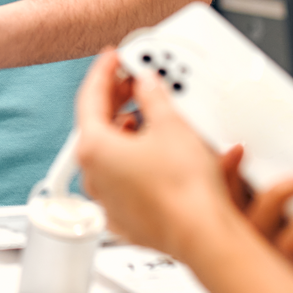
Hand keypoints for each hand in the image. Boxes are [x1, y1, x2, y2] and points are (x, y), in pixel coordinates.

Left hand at [73, 49, 236, 259]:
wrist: (202, 234)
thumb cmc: (184, 188)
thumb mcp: (171, 125)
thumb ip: (152, 96)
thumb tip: (145, 84)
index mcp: (93, 148)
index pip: (90, 97)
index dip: (104, 72)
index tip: (112, 58)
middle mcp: (92, 175)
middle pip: (96, 125)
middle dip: (115, 100)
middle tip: (131, 81)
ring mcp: (107, 199)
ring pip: (108, 154)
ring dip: (124, 130)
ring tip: (147, 114)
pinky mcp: (125, 217)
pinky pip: (121, 179)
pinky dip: (132, 160)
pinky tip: (152, 152)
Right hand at [228, 89, 292, 292]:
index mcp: (290, 205)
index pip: (241, 182)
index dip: (223, 160)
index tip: (227, 132)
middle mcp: (283, 228)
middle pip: (230, 204)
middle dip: (228, 175)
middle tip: (244, 148)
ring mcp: (291, 253)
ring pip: (252, 225)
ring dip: (275, 192)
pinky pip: (289, 246)